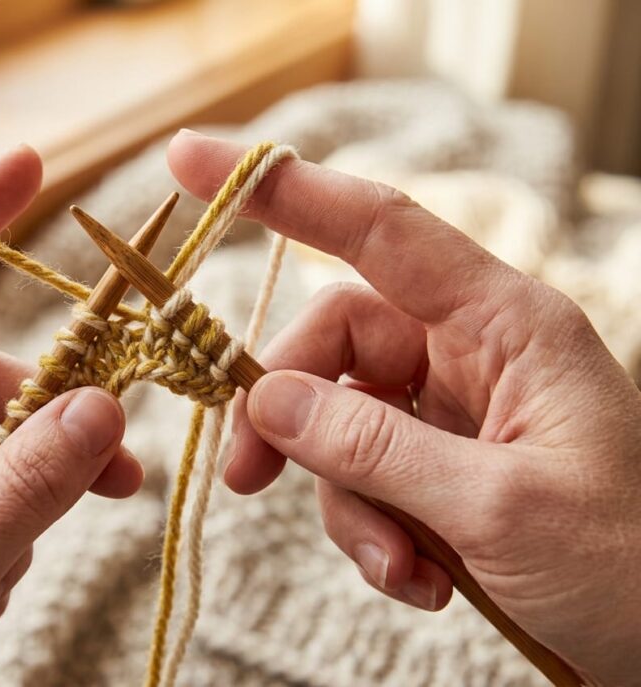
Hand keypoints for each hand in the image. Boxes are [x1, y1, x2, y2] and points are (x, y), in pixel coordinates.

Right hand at [168, 131, 640, 685]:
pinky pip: (364, 478)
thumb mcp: (498, 508)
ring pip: (338, 421)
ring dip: (345, 503)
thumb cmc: (630, 565)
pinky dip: (374, 535)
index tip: (191, 158)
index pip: (377, 230)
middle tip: (244, 478)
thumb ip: (373, 447)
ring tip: (402, 570)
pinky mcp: (438, 466)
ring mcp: (451, 412)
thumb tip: (267, 399)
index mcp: (505, 324)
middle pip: (333, 342)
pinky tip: (425, 583)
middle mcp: (471, 353)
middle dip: (286, 413)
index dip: (283, 190)